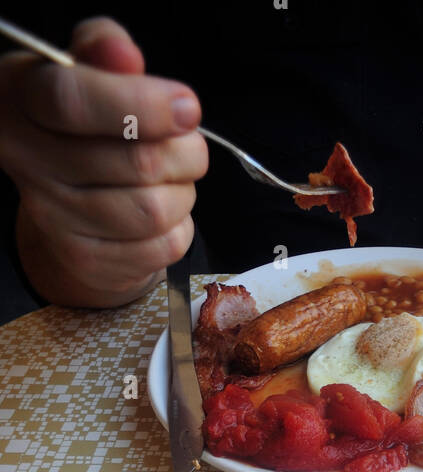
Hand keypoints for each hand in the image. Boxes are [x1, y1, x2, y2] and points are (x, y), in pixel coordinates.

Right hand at [0, 16, 207, 306]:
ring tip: (172, 180)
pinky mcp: (86, 260)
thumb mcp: (89, 70)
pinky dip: (179, 227)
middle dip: (185, 153)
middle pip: (137, 163)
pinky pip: (163, 246)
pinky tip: (162, 212)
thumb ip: (105, 50)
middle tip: (189, 146)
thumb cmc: (85, 123)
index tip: (188, 108)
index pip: (73, 102)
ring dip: (183, 192)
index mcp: (22, 100)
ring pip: (155, 210)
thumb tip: (124, 53)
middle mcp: (29, 162)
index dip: (141, 105)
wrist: (68, 197)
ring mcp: (55, 218)